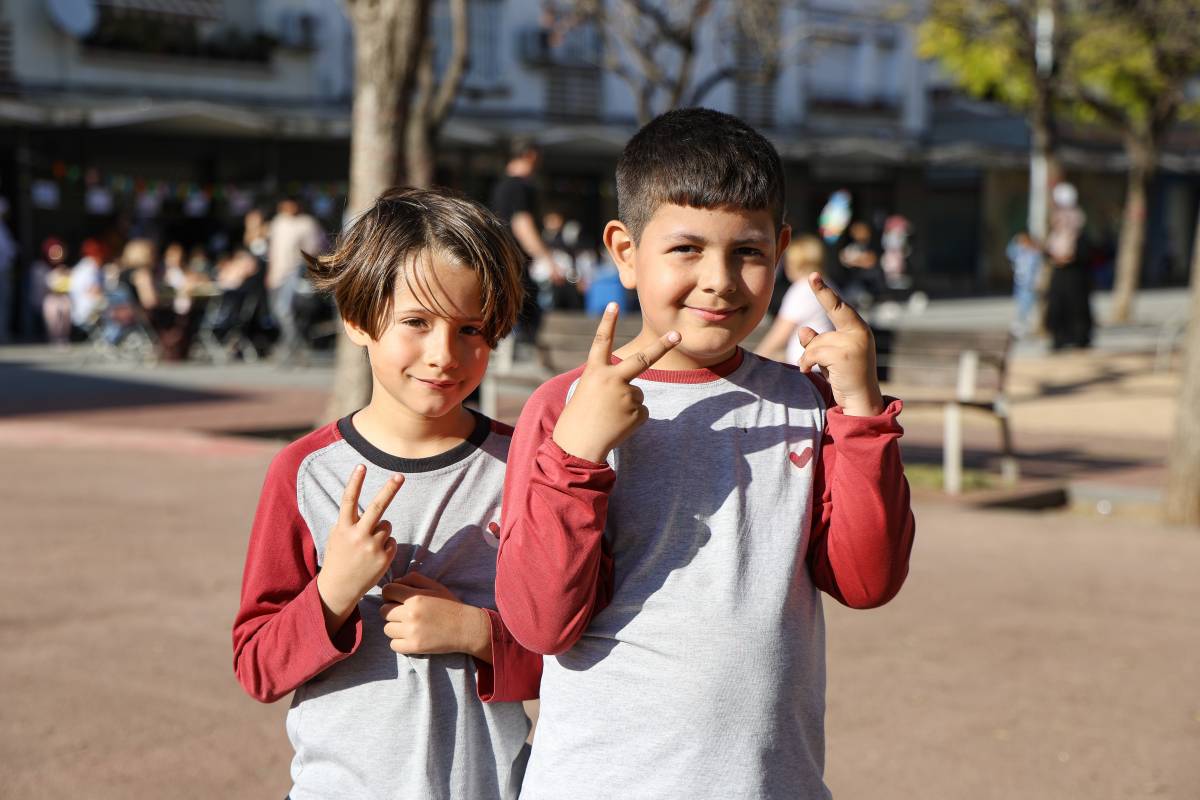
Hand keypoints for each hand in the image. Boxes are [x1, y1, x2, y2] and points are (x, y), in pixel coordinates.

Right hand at [316, 466, 402, 635]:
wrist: (339, 588)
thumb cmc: (338, 557)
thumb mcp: (336, 537)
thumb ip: (350, 522)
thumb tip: (369, 509)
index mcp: (343, 528)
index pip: (349, 501)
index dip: (355, 482)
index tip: (362, 466)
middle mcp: (358, 536)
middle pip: (377, 508)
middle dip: (389, 490)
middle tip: (400, 476)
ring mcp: (372, 547)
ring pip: (387, 525)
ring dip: (381, 531)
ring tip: (368, 546)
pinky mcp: (384, 558)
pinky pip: (392, 541)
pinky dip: (386, 545)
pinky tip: (374, 557)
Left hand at [380, 573, 491, 660]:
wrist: (466, 628)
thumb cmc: (450, 605)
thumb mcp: (435, 586)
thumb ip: (414, 579)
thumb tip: (395, 582)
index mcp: (415, 597)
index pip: (387, 591)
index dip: (390, 593)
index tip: (397, 598)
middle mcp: (410, 614)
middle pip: (384, 611)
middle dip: (391, 611)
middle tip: (404, 613)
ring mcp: (411, 632)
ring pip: (387, 629)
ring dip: (395, 627)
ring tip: (408, 626)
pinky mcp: (413, 647)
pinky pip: (393, 645)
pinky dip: (399, 642)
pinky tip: (410, 637)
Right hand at [552, 303, 679, 462]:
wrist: (577, 447)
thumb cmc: (579, 418)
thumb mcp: (588, 392)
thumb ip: (609, 382)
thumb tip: (636, 390)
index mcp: (595, 372)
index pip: (600, 342)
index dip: (607, 322)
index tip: (613, 303)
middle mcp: (612, 380)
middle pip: (643, 359)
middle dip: (662, 346)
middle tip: (677, 335)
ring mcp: (627, 396)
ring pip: (637, 394)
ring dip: (627, 404)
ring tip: (609, 416)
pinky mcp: (637, 413)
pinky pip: (641, 411)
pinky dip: (632, 418)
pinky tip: (617, 425)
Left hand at [796, 273, 885, 416]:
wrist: (861, 402)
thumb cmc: (846, 377)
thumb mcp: (830, 356)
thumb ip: (817, 341)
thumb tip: (803, 330)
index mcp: (858, 329)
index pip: (839, 307)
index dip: (824, 291)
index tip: (813, 275)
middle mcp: (859, 332)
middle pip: (821, 332)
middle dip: (816, 324)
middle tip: (812, 291)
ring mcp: (853, 343)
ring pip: (815, 343)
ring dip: (811, 359)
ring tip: (825, 371)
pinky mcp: (844, 355)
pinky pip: (813, 354)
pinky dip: (807, 363)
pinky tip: (815, 372)